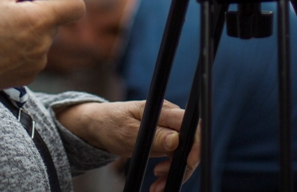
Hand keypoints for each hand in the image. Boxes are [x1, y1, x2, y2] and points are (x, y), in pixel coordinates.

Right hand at [0, 0, 84, 89]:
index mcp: (39, 19)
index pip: (75, 6)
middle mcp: (43, 43)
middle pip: (52, 23)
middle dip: (36, 17)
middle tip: (10, 15)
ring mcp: (37, 63)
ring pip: (40, 41)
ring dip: (26, 36)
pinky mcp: (27, 78)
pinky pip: (30, 58)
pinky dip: (19, 53)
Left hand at [55, 100, 199, 191]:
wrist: (100, 126)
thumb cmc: (112, 124)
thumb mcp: (129, 132)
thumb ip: (154, 136)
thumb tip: (176, 140)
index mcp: (163, 111)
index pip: (190, 124)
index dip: (196, 144)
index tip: (189, 163)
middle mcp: (170, 119)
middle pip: (191, 141)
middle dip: (183, 164)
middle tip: (160, 179)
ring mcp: (168, 130)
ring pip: (184, 153)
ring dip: (174, 172)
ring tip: (156, 186)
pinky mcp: (165, 141)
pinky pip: (174, 158)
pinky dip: (168, 172)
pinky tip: (157, 181)